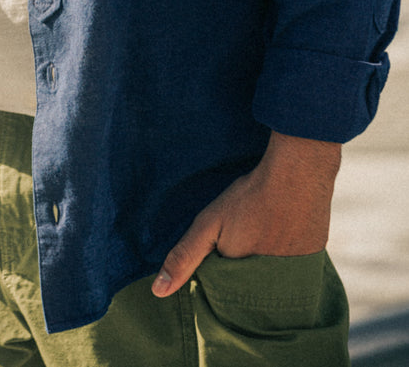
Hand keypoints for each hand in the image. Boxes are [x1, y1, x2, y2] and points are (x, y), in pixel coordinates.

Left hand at [151, 131, 341, 296]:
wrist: (298, 174)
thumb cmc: (250, 199)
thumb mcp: (209, 224)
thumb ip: (185, 257)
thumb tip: (158, 291)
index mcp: (247, 285)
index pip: (229, 297)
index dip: (220, 279)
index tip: (219, 258)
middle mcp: (276, 289)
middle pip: (251, 292)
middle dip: (242, 277)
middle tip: (241, 242)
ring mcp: (299, 276)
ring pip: (272, 283)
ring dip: (264, 269)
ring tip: (259, 239)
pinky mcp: (314, 262)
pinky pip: (294, 272)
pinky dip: (284, 261)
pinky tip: (278, 237)